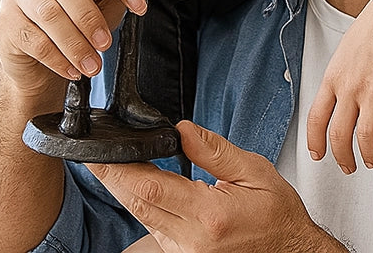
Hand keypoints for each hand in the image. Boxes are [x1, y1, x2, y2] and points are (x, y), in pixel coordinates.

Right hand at [0, 0, 162, 97]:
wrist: (45, 63)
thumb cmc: (81, 18)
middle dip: (88, 11)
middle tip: (107, 39)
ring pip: (47, 12)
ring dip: (76, 41)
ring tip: (95, 61)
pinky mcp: (5, 23)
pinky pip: (34, 39)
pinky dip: (59, 57)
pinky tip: (75, 69)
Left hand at [89, 121, 345, 251]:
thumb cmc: (278, 216)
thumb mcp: (254, 172)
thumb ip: (214, 150)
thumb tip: (182, 130)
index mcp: (209, 217)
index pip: (150, 188)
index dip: (120, 169)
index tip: (100, 152)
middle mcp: (191, 242)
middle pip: (137, 204)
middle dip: (112, 177)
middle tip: (94, 153)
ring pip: (142, 217)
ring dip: (126, 190)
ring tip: (115, 162)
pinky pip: (155, 227)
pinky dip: (144, 203)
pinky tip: (141, 184)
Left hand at [306, 0, 372, 172]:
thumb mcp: (344, 51)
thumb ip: (340, 77)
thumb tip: (338, 98)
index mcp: (333, 77)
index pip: (315, 119)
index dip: (314, 142)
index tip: (318, 154)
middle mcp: (350, 87)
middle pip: (338, 135)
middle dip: (342, 158)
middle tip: (348, 167)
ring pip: (364, 138)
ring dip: (368, 156)